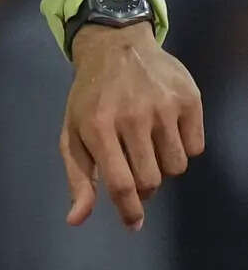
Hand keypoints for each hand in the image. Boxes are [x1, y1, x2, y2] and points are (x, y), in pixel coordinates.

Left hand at [60, 23, 203, 230]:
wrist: (115, 46)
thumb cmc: (91, 97)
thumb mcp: (73, 132)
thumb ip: (77, 178)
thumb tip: (76, 220)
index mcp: (97, 126)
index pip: (121, 184)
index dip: (129, 211)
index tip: (133, 223)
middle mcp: (132, 116)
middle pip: (152, 181)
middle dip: (144, 186)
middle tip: (134, 170)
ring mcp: (163, 107)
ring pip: (176, 168)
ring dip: (163, 166)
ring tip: (148, 145)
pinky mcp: (189, 99)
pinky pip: (196, 148)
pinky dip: (183, 147)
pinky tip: (166, 129)